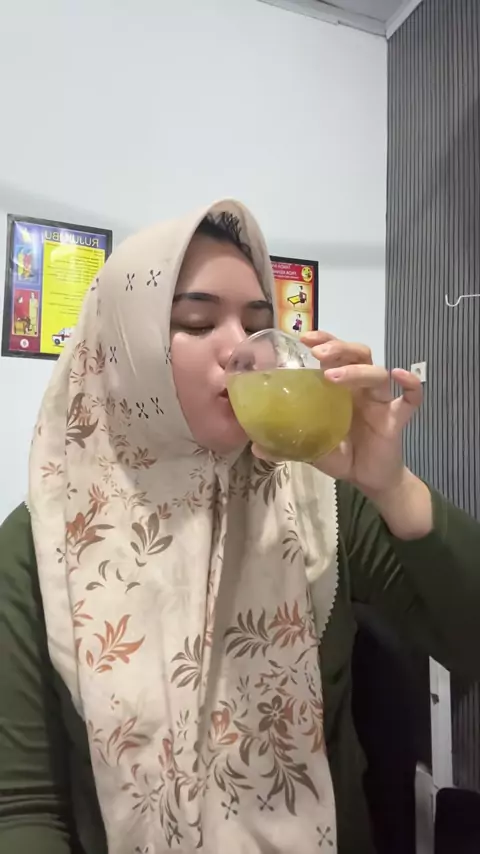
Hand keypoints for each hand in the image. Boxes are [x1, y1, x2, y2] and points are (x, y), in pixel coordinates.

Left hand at [253, 331, 420, 494]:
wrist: (369, 479)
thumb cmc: (341, 456)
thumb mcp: (310, 449)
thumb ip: (287, 446)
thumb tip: (255, 447)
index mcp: (340, 388)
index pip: (334, 353)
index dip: (322, 340)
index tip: (302, 337)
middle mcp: (361, 388)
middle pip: (357, 353)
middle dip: (338, 348)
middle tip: (317, 353)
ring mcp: (381, 401)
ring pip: (377, 373)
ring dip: (357, 370)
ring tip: (333, 376)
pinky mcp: (397, 418)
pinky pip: (411, 398)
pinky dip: (411, 384)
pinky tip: (400, 375)